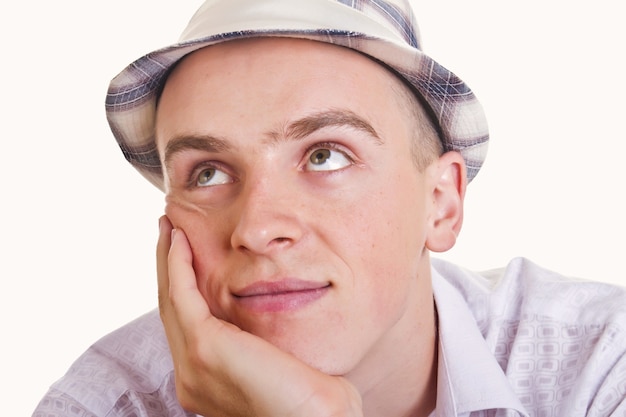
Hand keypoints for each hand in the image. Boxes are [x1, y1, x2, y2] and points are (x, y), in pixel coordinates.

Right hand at [157, 216, 362, 416]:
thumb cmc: (313, 399)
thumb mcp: (279, 365)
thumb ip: (262, 345)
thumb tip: (269, 324)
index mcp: (206, 380)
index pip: (186, 324)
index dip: (180, 286)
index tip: (183, 253)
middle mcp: (191, 375)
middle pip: (171, 308)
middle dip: (167, 266)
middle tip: (167, 230)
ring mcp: (193, 364)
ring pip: (170, 298)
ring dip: (167, 257)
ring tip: (168, 226)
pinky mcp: (203, 346)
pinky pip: (181, 294)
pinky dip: (176, 263)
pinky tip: (178, 238)